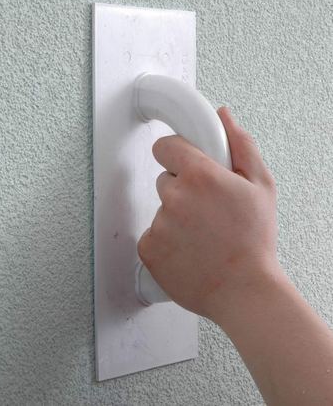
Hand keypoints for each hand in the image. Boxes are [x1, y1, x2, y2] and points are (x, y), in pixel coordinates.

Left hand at [137, 107, 280, 320]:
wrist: (244, 291)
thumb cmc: (254, 241)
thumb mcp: (260, 185)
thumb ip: (240, 145)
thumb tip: (223, 116)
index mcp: (200, 176)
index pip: (165, 147)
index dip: (176, 154)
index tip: (183, 164)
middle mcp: (174, 197)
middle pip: (164, 181)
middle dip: (181, 191)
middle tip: (207, 212)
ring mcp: (158, 224)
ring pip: (160, 210)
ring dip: (174, 218)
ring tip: (202, 237)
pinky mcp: (147, 248)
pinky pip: (150, 235)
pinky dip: (164, 242)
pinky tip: (188, 251)